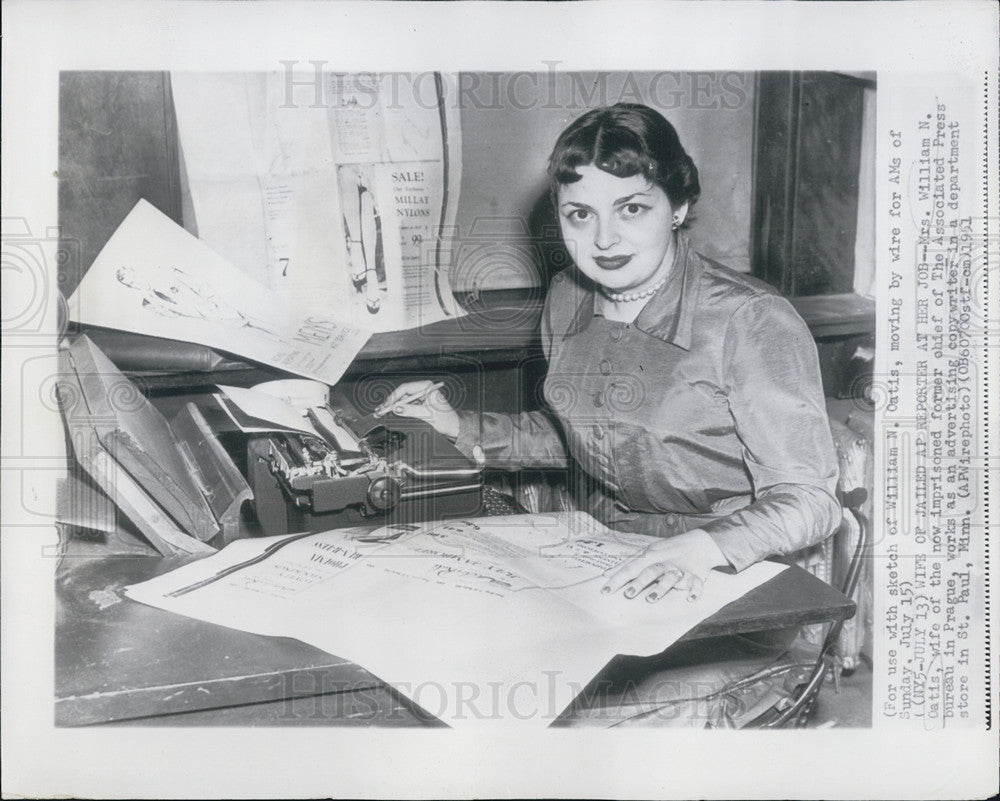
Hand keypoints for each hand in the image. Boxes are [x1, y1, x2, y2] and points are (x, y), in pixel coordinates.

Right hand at [374, 380, 460, 440]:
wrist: (453, 427)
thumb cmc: (445, 419)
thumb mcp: (427, 415)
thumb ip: (410, 410)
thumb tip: (396, 408)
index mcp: (427, 387)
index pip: (405, 388)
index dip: (394, 397)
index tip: (386, 405)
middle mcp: (423, 390)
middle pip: (402, 394)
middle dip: (391, 402)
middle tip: (379, 410)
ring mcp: (420, 397)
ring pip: (403, 400)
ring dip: (392, 406)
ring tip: (381, 412)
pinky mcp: (419, 404)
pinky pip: (406, 405)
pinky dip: (398, 409)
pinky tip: (389, 413)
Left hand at [601, 530, 728, 602]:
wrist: (701, 543)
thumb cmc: (668, 550)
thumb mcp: (648, 553)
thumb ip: (629, 564)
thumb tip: (607, 574)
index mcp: (651, 556)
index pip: (631, 567)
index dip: (617, 578)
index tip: (605, 590)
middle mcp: (664, 562)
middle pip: (650, 572)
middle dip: (639, 582)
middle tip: (627, 594)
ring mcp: (680, 569)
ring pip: (670, 577)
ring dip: (661, 588)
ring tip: (651, 599)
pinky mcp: (696, 575)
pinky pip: (696, 583)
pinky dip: (695, 590)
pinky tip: (690, 599)